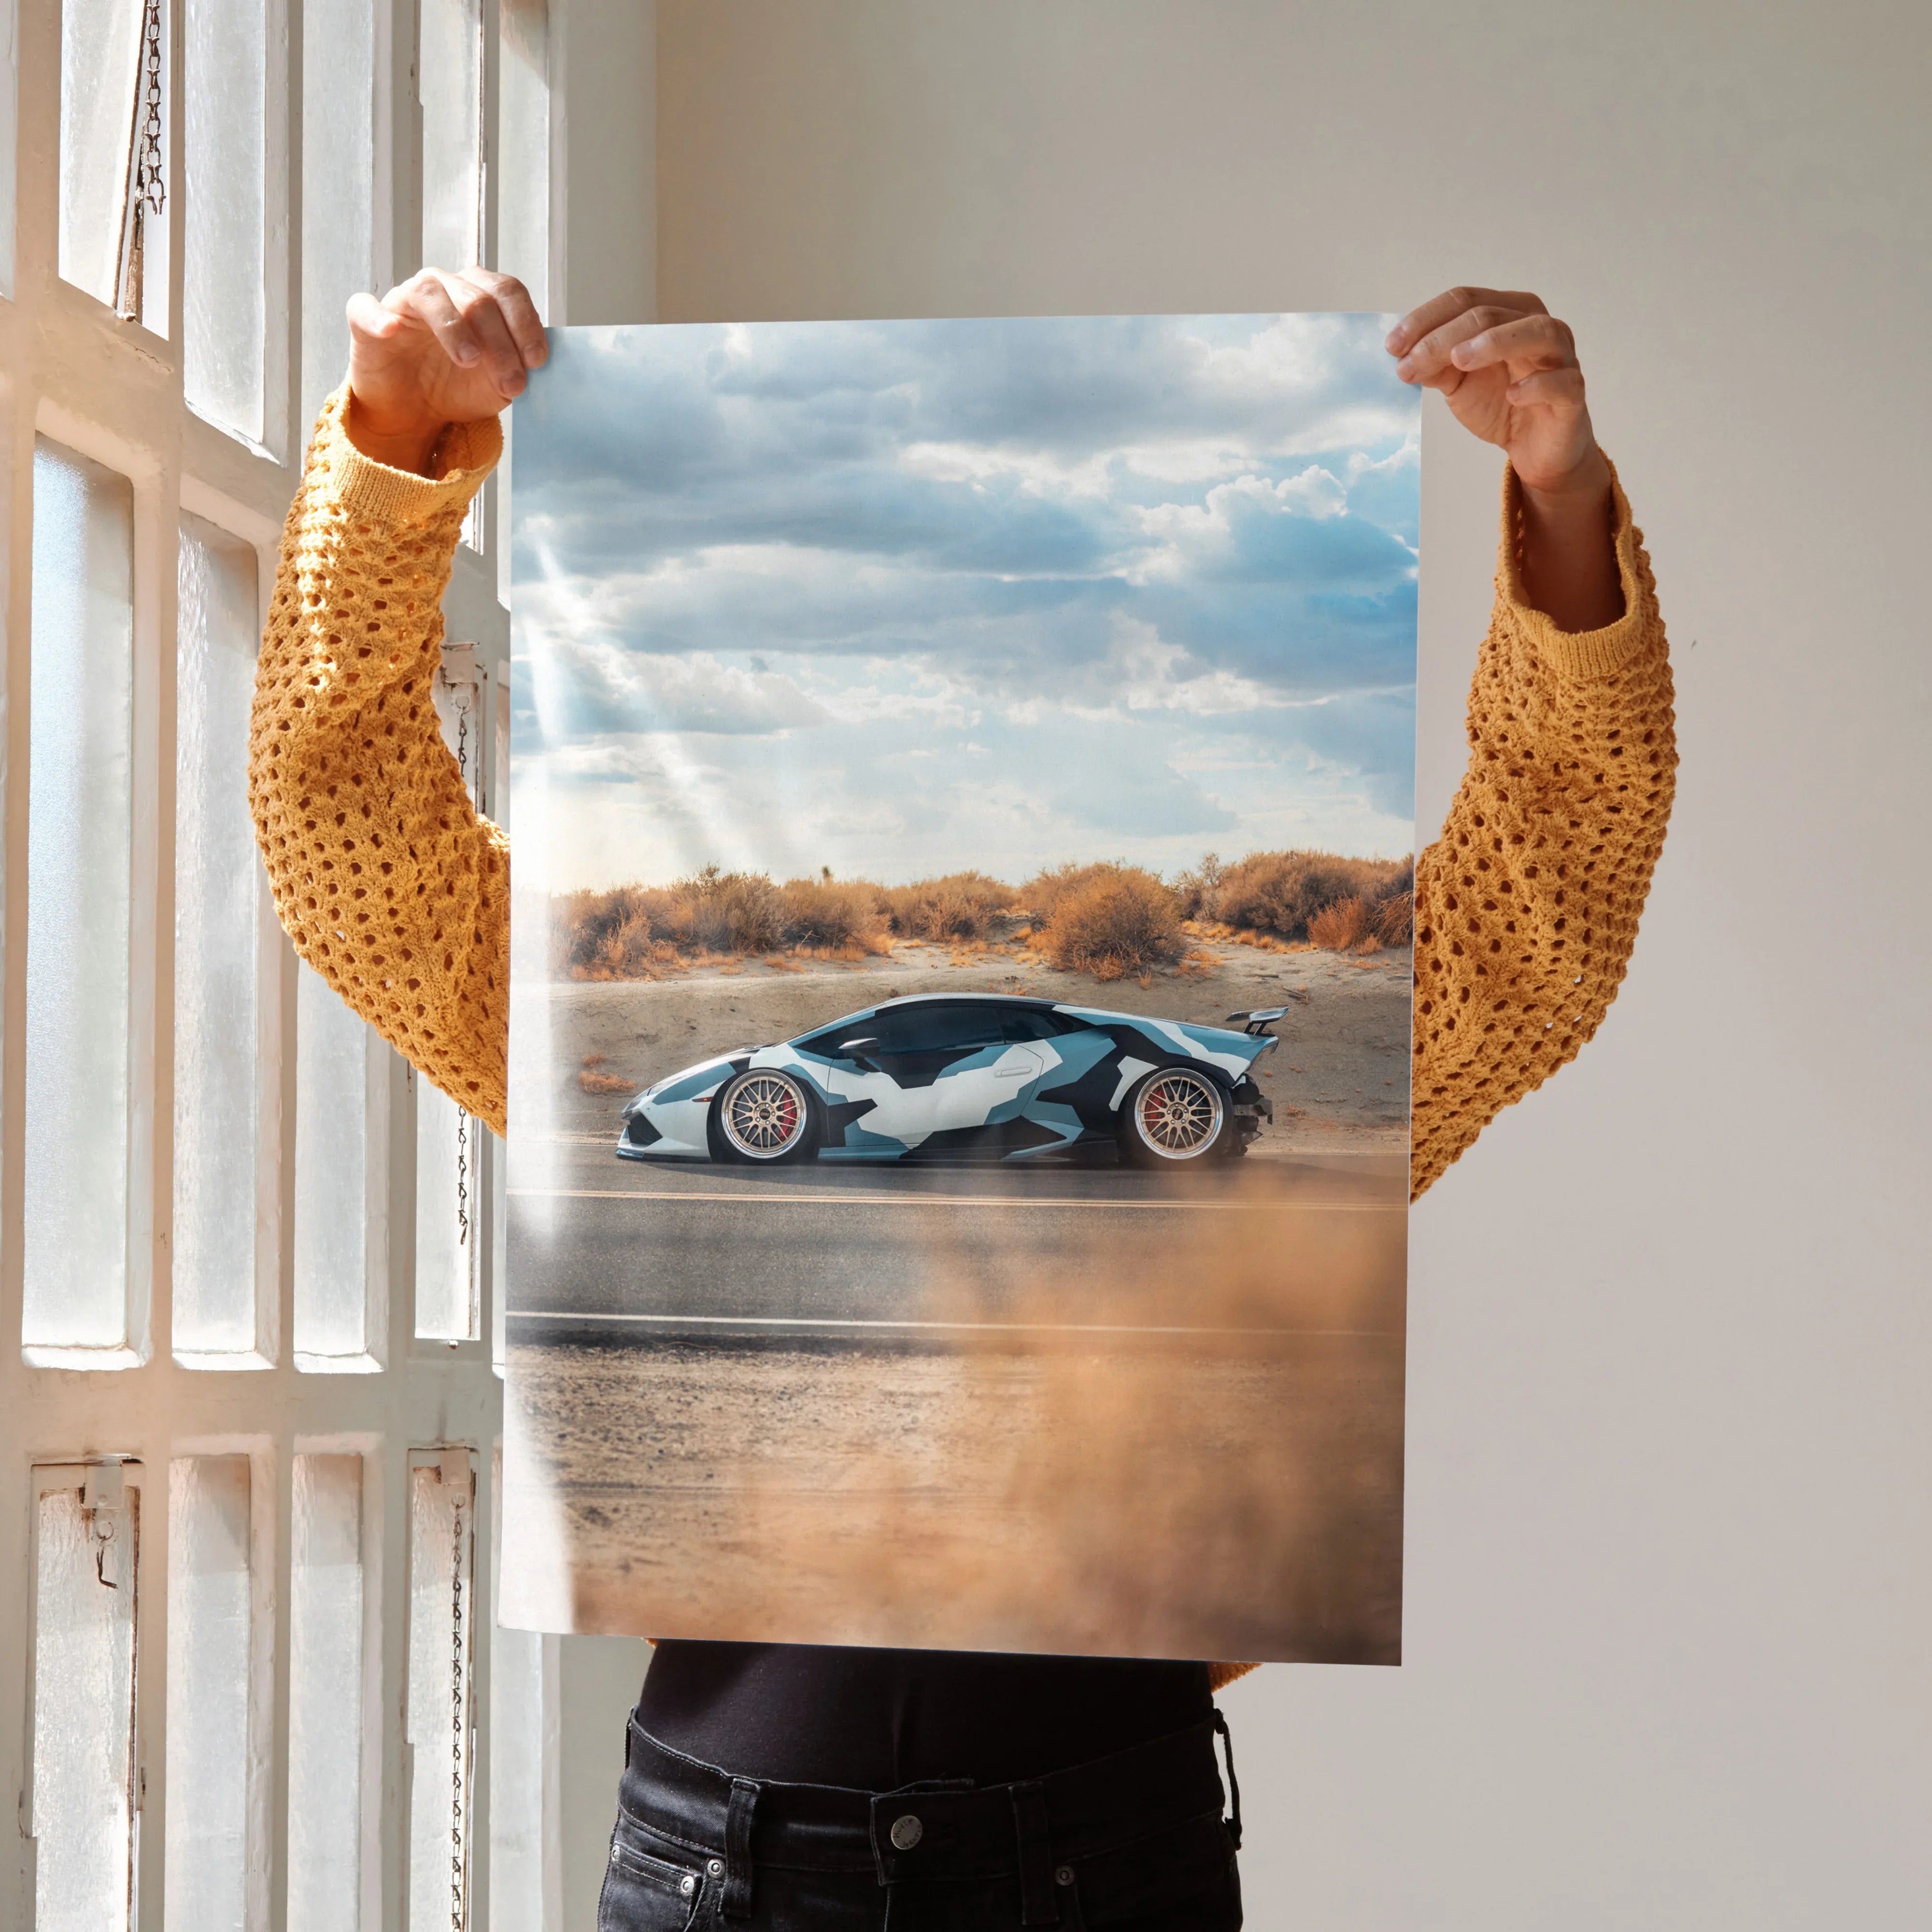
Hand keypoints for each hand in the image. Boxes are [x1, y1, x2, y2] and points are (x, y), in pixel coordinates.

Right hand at [344, 267, 546, 473]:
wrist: (414, 412)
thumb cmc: (457, 387)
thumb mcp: (497, 384)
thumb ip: (517, 367)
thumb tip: (534, 364)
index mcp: (479, 294)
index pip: (507, 291)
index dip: (525, 323)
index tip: (536, 361)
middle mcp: (443, 288)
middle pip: (477, 297)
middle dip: (500, 343)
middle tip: (511, 383)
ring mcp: (404, 300)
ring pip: (430, 293)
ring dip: (454, 327)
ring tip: (469, 360)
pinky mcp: (366, 320)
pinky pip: (366, 307)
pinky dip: (379, 317)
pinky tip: (391, 330)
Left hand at [1388, 287, 1621, 628]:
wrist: (1534, 448)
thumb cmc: (1500, 403)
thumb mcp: (1458, 382)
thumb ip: (1435, 364)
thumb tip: (1402, 354)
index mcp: (1508, 313)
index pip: (1465, 300)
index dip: (1426, 319)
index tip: (1392, 346)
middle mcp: (1537, 326)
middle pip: (1490, 314)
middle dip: (1443, 338)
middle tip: (1409, 364)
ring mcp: (1561, 357)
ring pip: (1536, 332)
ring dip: (1494, 342)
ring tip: (1458, 360)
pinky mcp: (1573, 393)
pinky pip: (1562, 381)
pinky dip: (1537, 384)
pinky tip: (1512, 394)